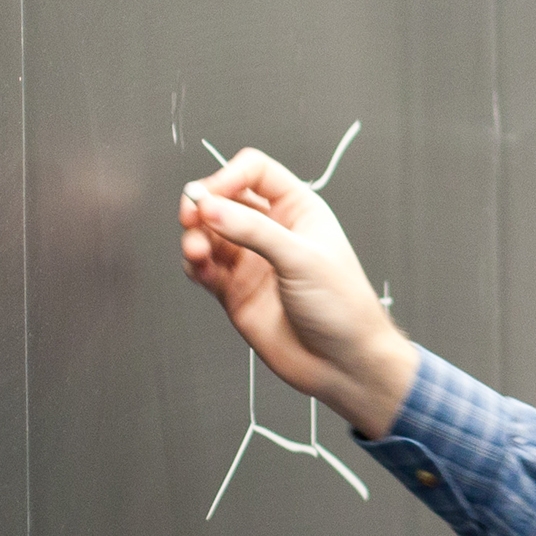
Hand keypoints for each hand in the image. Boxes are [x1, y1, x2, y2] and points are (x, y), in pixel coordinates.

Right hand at [180, 147, 418, 437]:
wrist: (342, 363)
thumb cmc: (342, 307)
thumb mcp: (302, 259)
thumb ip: (254, 231)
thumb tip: (210, 206)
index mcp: (299, 210)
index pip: (255, 172)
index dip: (229, 176)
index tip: (212, 195)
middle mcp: (273, 231)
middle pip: (224, 199)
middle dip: (203, 205)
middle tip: (193, 218)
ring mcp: (252, 261)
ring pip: (208, 234)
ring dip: (194, 236)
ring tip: (196, 251)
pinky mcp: (235, 290)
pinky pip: (204, 267)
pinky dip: (195, 264)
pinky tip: (200, 269)